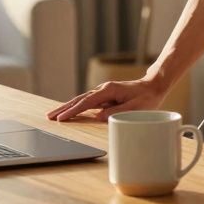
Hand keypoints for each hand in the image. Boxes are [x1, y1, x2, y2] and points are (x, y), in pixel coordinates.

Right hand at [46, 78, 164, 121]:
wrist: (153, 86)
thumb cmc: (146, 98)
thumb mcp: (134, 107)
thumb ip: (116, 112)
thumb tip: (97, 117)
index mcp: (109, 90)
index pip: (87, 102)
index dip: (73, 111)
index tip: (61, 118)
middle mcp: (103, 89)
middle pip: (79, 99)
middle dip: (64, 108)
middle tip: (49, 116)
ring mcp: (103, 92)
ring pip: (82, 100)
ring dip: (67, 107)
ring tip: (54, 115)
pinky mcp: (105, 96)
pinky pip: (87, 102)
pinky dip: (76, 106)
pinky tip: (68, 111)